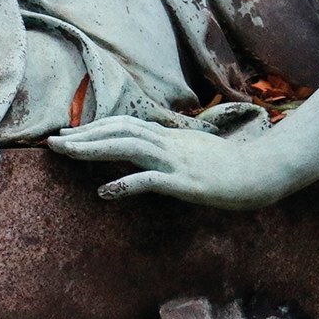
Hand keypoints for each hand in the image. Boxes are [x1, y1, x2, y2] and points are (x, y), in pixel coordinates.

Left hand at [48, 116, 290, 209]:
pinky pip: (150, 181)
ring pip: (127, 147)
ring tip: (66, 153)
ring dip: (93, 148)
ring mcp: (176, 161)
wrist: (264, 170)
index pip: (124, 125)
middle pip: (118, 130)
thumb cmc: (233, 167)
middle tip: (54, 142)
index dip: (94, 128)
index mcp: (169, 137)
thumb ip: (173, 153)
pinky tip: (103, 193)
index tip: (69, 134)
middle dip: (83, 135)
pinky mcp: (185, 182)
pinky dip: (125, 184)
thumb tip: (153, 158)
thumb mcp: (197, 154)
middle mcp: (168, 143)